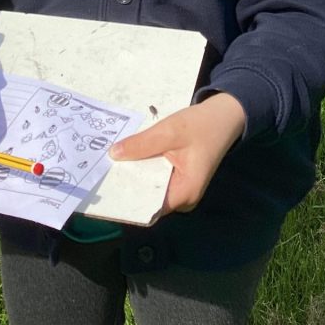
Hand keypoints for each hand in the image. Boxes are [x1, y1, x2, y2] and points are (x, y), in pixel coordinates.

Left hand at [109, 92, 245, 215]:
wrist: (223, 117)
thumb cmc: (201, 126)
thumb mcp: (169, 131)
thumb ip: (142, 144)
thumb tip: (113, 154)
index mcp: (185, 193)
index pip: (149, 206)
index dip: (127, 199)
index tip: (105, 188)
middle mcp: (183, 199)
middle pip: (147, 198)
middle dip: (127, 186)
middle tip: (101, 173)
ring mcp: (181, 191)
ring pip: (150, 188)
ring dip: (134, 177)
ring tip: (108, 167)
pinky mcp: (177, 181)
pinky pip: (155, 180)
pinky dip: (142, 170)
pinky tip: (126, 160)